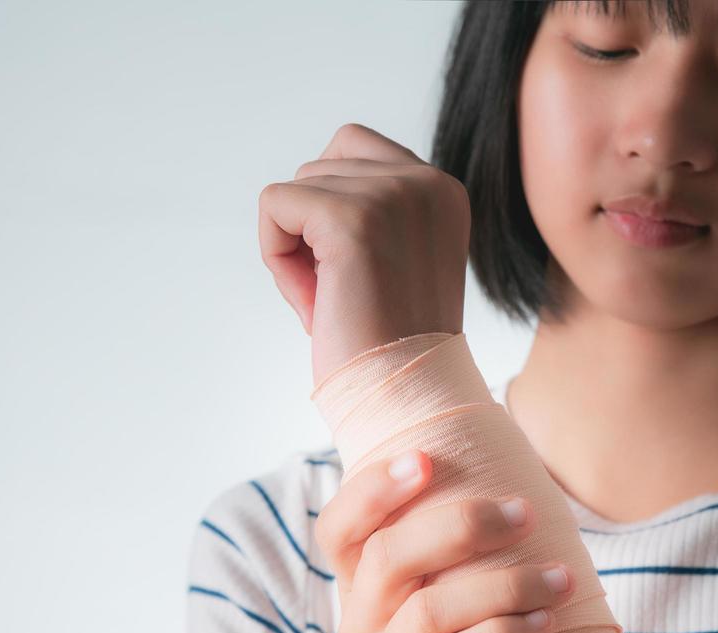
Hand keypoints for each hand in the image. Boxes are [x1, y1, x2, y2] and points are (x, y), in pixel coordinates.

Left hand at [256, 122, 471, 387]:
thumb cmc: (392, 343)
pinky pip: (274, 205)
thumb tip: (311, 181)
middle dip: (314, 231)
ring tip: (332, 301)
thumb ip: (376, 210)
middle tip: (343, 294)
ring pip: (296, 188)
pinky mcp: (351, 220)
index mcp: (444, 190)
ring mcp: (393, 196)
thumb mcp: (400, 256)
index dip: (333, 210)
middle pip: (321, 165)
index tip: (358, 271)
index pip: (354, 149)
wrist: (406, 399)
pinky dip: (277, 256)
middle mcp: (428, 183)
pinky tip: (313, 301)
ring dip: (296, 249)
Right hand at [313, 449, 575, 632]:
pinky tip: (546, 624)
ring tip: (562, 579)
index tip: (426, 458)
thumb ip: (465, 553)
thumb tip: (520, 476)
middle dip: (461, 526)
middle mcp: (358, 631)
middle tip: (528, 514)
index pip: (339, 530)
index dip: (372, 489)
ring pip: (429, 611)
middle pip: (388, 558)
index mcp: (363, 592)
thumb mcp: (464, 603)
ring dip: (504, 585)